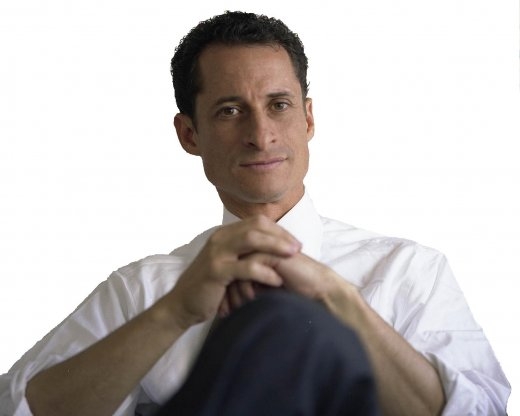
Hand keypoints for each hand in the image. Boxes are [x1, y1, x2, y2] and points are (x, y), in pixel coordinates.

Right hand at [168, 216, 300, 328]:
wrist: (182, 305)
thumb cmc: (210, 287)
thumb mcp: (227, 264)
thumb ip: (244, 254)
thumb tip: (272, 250)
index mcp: (225, 234)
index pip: (257, 223)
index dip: (278, 230)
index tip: (295, 243)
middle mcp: (220, 238)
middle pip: (257, 227)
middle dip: (281, 236)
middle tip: (299, 248)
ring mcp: (217, 253)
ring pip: (251, 240)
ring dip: (275, 246)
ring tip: (293, 257)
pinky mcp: (216, 271)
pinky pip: (245, 267)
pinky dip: (264, 272)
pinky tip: (277, 280)